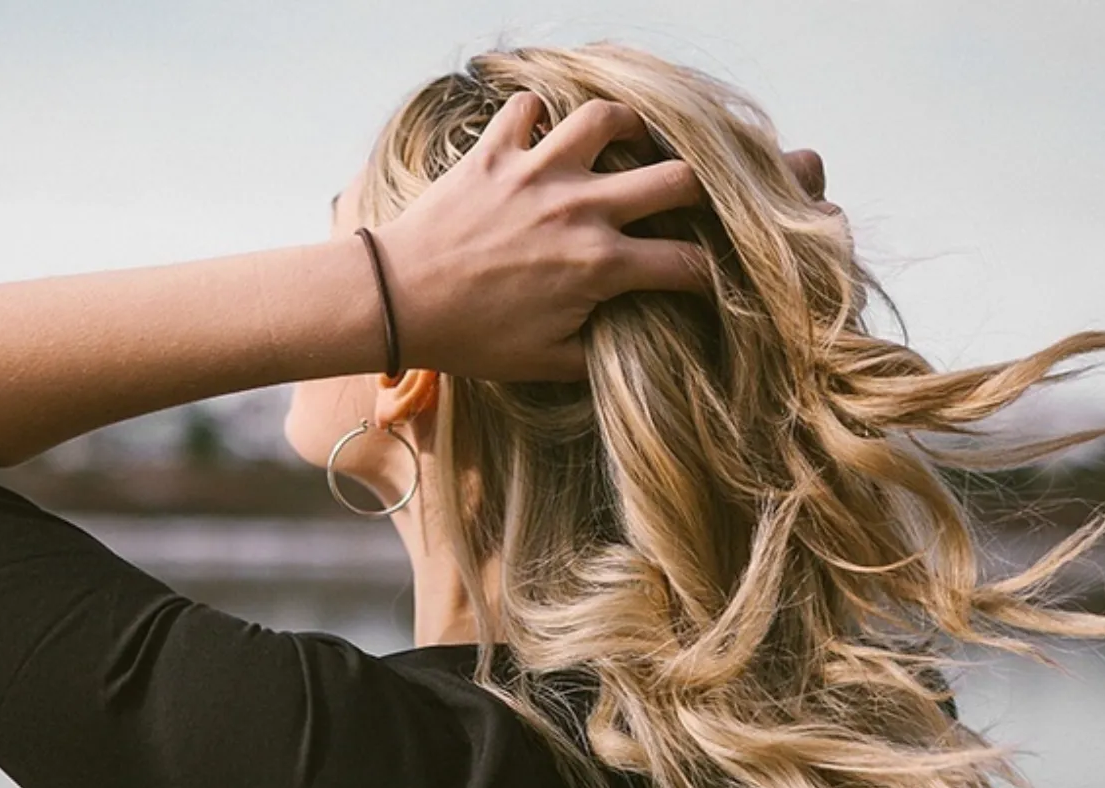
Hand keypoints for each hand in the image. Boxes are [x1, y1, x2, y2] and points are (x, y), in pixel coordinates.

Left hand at [373, 93, 709, 381]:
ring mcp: (538, 173)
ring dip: (628, 128)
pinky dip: (538, 115)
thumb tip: (635, 345)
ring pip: (609, 119)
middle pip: (676, 179)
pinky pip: (528, 108)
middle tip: (685, 203)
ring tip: (630, 141)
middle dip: (697, 193)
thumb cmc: (469, 339)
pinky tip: (541, 133)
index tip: (701, 279)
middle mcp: (580, 209)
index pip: (685, 263)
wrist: (397, 301)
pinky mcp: (495, 152)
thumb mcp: (546, 363)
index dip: (707, 276)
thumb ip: (601, 353)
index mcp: (599, 266)